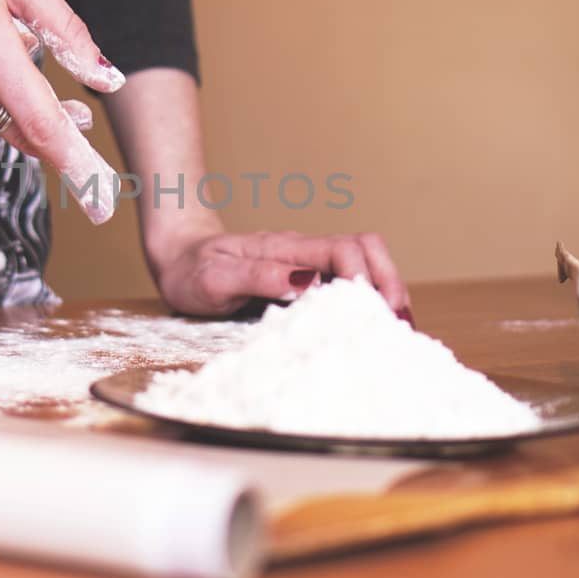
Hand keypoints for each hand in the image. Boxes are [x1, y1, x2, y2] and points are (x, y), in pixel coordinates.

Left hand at [148, 227, 411, 320]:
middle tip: (401, 323)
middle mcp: (303, 251)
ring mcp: (306, 263)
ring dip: (385, 290)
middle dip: (390, 282)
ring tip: (397, 329)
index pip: (343, 250)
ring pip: (362, 263)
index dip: (365, 276)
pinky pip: (346, 280)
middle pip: (366, 250)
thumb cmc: (192, 270)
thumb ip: (258, 278)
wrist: (177, 257)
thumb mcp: (215, 279)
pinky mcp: (304, 277)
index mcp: (285, 248)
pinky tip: (371, 325)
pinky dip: (367, 299)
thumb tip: (307, 281)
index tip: (374, 310)